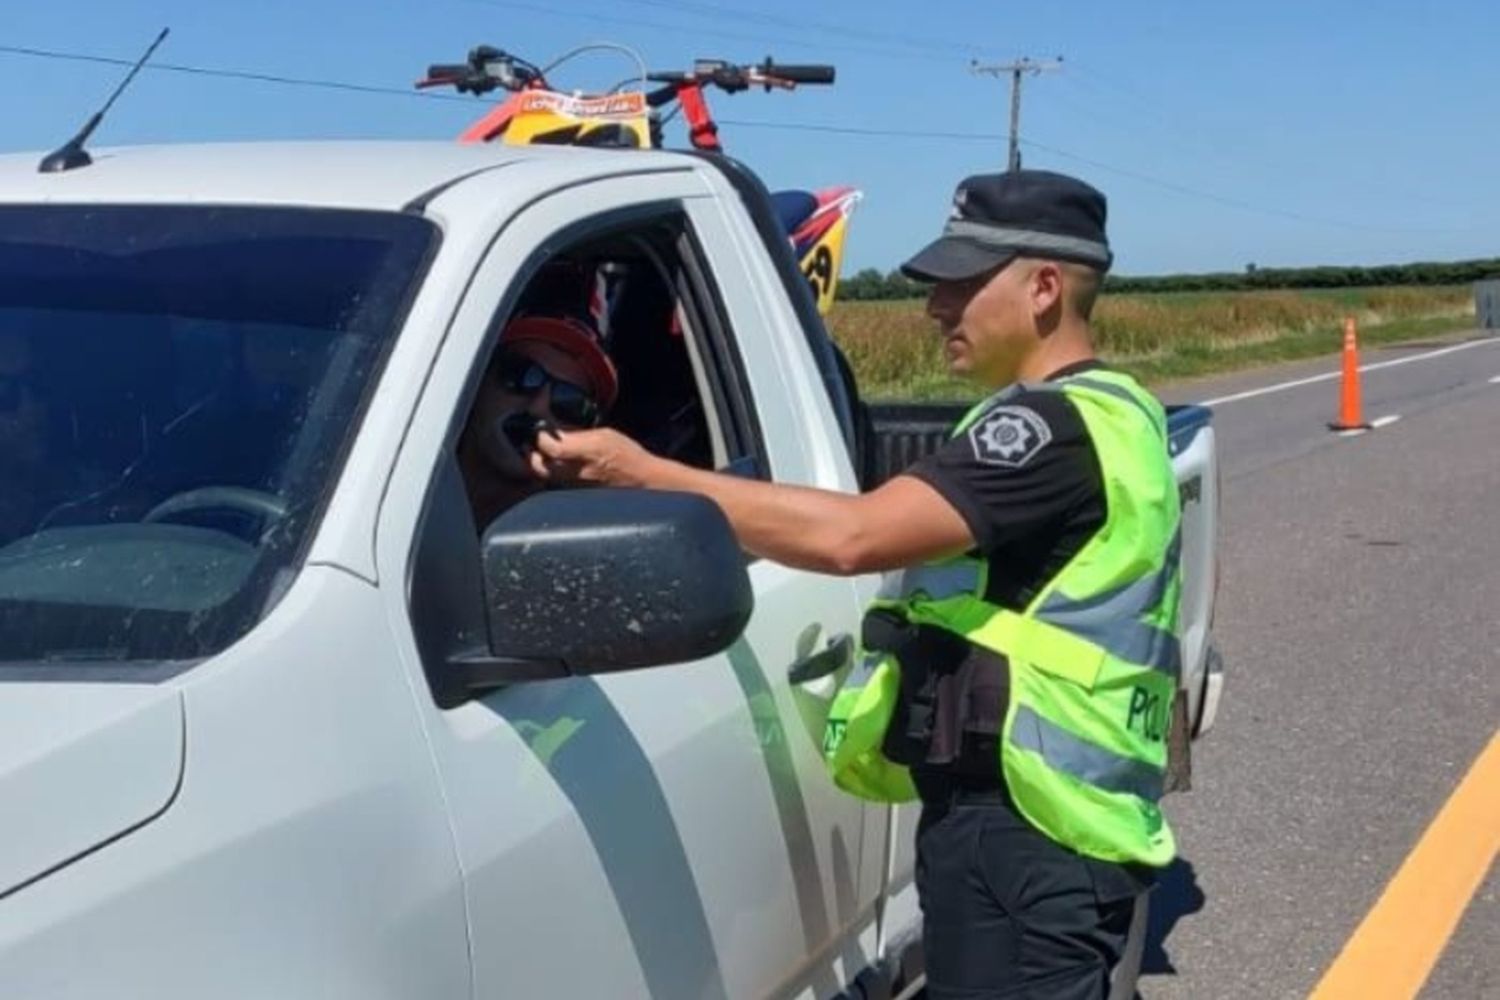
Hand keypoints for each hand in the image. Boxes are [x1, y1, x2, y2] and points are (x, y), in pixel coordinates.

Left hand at [530, 427, 655, 487]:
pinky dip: (551, 474)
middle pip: (539, 466)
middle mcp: (579, 473)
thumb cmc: (627, 456)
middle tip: (537, 443)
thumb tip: (554, 432)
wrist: (643, 481)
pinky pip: (555, 484)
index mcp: (588, 452)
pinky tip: (559, 466)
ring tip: (547, 454)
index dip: (540, 437)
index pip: (552, 447)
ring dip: (541, 464)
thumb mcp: (605, 435)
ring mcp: (576, 488)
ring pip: (544, 476)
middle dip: (533, 453)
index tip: (541, 431)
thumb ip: (577, 435)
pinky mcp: (575, 496)